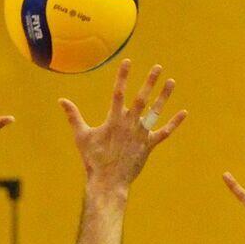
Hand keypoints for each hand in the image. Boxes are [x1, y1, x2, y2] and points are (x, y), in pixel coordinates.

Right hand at [59, 59, 186, 194]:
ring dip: (163, 96)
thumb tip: (61, 100)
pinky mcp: (148, 146)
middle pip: (142, 99)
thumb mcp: (81, 136)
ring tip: (171, 82)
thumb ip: (73, 116)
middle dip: (150, 82)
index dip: (123, 76)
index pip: (118, 93)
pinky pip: (163, 133)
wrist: (108, 182)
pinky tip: (183, 113)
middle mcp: (129, 124)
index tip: (128, 61)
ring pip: (155, 112)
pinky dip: (174, 123)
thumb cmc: (93, 159)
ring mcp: (140, 135)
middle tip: (158, 67)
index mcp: (113, 120)